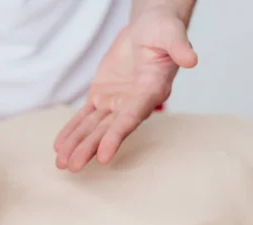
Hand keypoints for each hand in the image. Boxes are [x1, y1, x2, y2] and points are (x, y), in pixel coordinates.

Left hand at [54, 6, 197, 170]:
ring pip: (92, 128)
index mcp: (150, 93)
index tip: (103, 156)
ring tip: (62, 163)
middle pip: (107, 130)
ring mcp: (114, 103)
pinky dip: (71, 131)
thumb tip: (192, 59)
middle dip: (89, 148)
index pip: (130, 119)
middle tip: (73, 166)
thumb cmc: (163, 32)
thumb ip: (179, 47)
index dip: (116, 137)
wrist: (147, 29)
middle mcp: (131, 104)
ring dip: (77, 145)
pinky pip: (83, 117)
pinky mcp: (100, 96)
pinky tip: (60, 147)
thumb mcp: (171, 34)